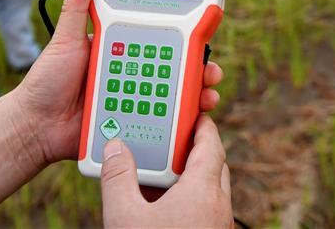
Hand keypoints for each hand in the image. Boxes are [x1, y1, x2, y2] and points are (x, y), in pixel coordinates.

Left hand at [12, 0, 223, 165]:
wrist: (34, 126)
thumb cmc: (46, 82)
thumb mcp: (65, 41)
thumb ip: (77, 10)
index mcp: (120, 48)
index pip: (157, 38)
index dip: (181, 37)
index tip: (199, 33)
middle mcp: (131, 71)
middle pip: (173, 67)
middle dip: (198, 68)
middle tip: (210, 70)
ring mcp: (134, 97)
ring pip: (171, 94)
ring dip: (195, 94)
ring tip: (206, 96)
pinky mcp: (132, 123)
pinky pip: (159, 122)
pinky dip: (178, 122)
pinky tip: (191, 120)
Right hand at [101, 115, 232, 227]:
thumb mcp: (125, 216)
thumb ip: (118, 178)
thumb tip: (114, 148)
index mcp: (203, 191)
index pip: (211, 145)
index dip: (203, 127)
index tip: (194, 115)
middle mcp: (219, 206)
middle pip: (215, 166)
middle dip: (197, 151)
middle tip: (174, 144)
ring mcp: (220, 224)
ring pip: (213, 191)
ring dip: (194, 179)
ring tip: (166, 178)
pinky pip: (208, 210)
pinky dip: (193, 201)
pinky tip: (168, 209)